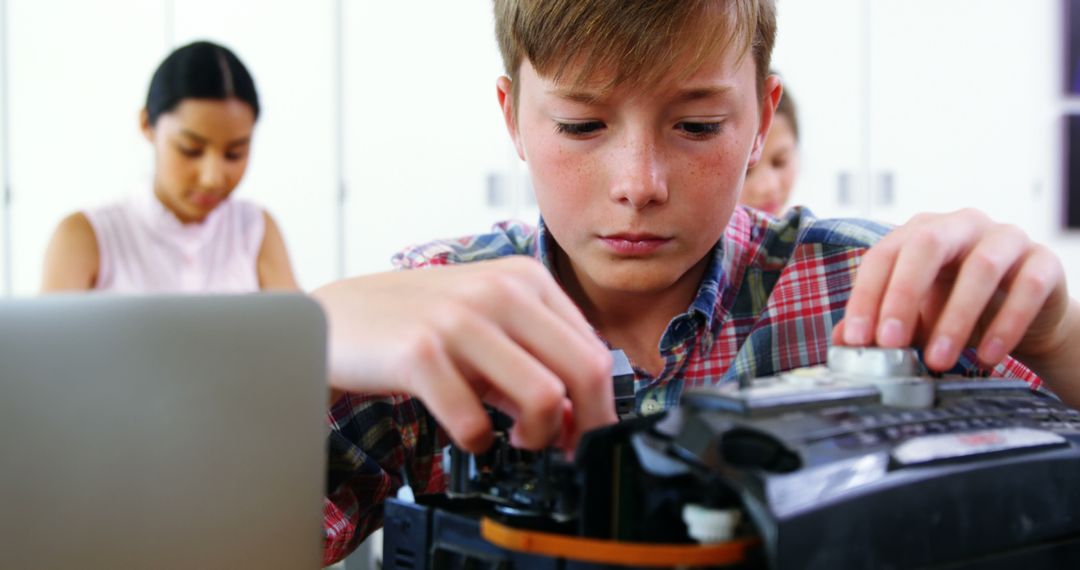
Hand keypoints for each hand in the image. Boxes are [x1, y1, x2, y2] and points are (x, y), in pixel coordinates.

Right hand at [312, 256, 615, 452]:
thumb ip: (534, 360)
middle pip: (585, 371)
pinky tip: (468, 433)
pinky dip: (479, 441)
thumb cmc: (414, 323)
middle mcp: (500, 290)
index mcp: (525, 279)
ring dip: (538, 437)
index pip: (595, 350)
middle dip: (584, 426)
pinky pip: (476, 421)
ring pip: (545, 397)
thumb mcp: (485, 327)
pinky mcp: (421, 354)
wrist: (334, 316)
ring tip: (514, 440)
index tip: (586, 434)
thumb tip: (582, 415)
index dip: (600, 406)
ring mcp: (460, 320)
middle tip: (562, 448)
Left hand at [833, 209, 1072, 374]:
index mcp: (921, 232)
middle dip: (902, 295)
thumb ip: (880, 323)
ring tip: (938, 361)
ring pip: (980, 268)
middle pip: (926, 245)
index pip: (883, 255)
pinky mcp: (1043, 261)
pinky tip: (988, 355)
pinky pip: (1027, 287)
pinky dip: (1006, 325)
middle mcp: (961, 226)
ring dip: (955, 319)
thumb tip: (844, 341)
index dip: (867, 296)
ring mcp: (1005, 238)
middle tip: (891, 343)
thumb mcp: (915, 316)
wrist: (1026, 316)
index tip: (859, 338)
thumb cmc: (959, 307)